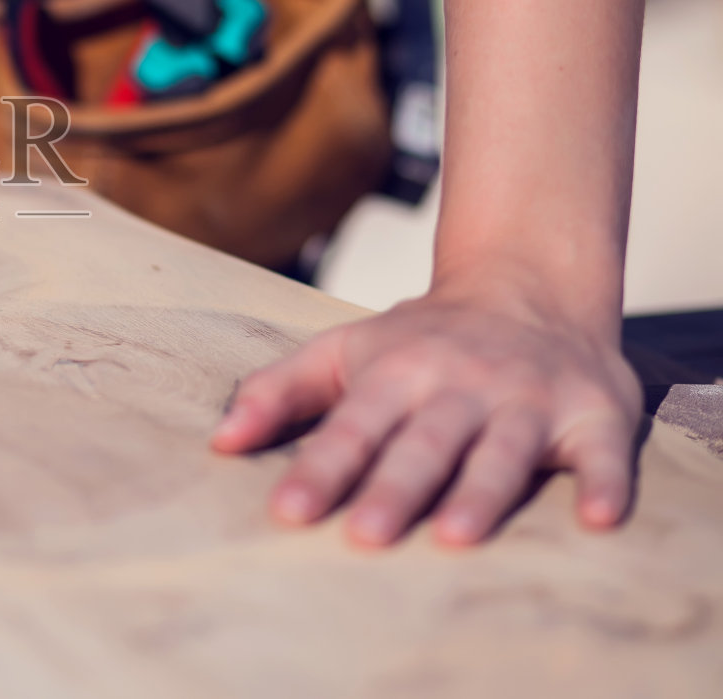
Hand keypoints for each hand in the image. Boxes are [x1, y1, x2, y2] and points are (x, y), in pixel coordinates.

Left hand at [211, 278, 642, 546]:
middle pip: (423, 443)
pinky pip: (605, 453)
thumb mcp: (344, 349)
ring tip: (458, 537)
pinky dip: (606, 484)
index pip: (352, 425)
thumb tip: (219, 442)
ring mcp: (529, 399)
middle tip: (365, 536)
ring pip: (502, 450)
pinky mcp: (594, 413)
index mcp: (396, 372)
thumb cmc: (421, 340)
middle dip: (394, 489)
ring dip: (482, 492)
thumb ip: (279, 391)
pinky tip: (597, 520)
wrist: (530, 286)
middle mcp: (461, 384)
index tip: (287, 513)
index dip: (321, 469)